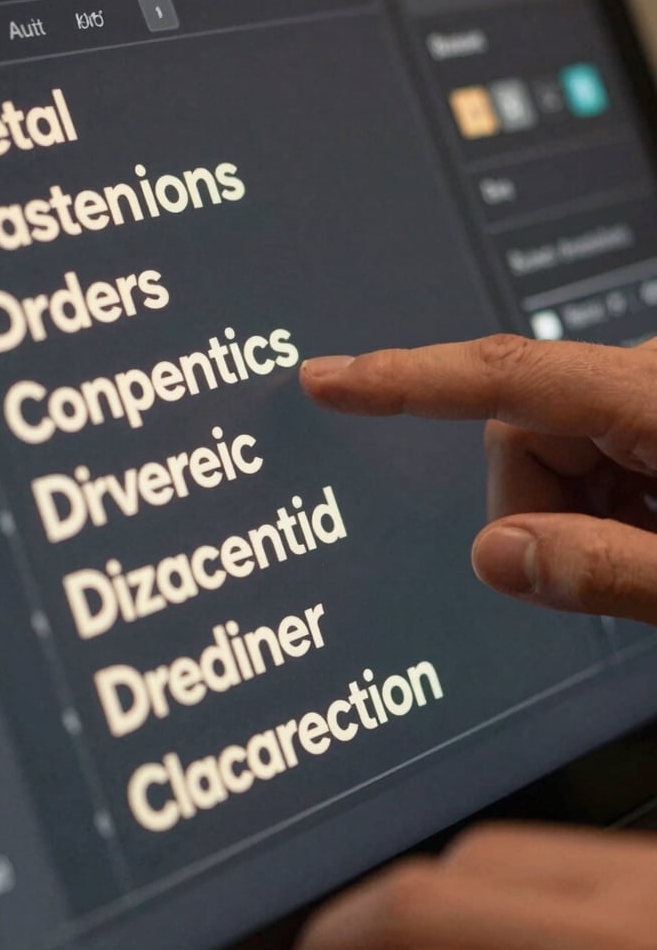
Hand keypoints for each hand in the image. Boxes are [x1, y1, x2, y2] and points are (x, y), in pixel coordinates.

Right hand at [275, 824, 656, 949]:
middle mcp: (605, 949)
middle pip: (423, 902)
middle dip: (340, 931)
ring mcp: (634, 887)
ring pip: (471, 854)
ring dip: (401, 891)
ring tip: (369, 930)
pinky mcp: (649, 860)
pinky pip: (535, 841)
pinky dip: (472, 867)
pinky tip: (453, 898)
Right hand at [301, 335, 656, 623]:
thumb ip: (602, 570)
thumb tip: (492, 555)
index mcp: (653, 397)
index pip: (505, 378)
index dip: (405, 380)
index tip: (327, 380)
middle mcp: (642, 378)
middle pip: (518, 433)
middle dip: (537, 511)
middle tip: (604, 572)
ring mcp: (643, 395)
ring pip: (543, 452)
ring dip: (570, 515)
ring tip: (639, 554)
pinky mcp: (645, 416)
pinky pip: (581, 456)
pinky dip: (591, 507)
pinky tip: (643, 534)